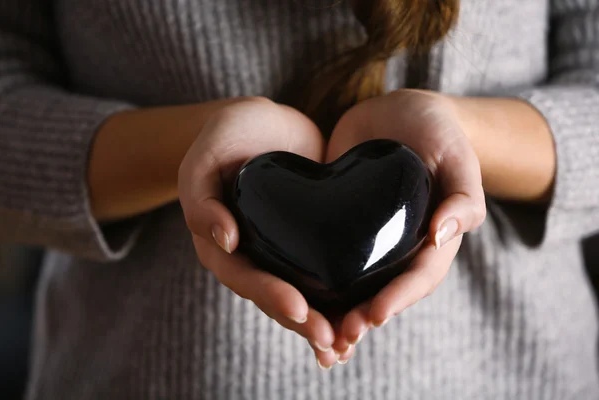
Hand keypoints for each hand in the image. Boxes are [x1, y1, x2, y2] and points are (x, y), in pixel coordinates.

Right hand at [178, 97, 342, 367]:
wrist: (265, 122)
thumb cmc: (228, 134)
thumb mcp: (205, 156)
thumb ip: (200, 196)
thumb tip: (224, 240)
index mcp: (221, 242)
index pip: (243, 277)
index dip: (269, 296)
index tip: (299, 310)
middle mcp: (251, 255)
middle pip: (274, 297)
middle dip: (302, 322)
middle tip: (332, 339)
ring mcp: (281, 251)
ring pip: (301, 295)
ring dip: (323, 322)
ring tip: (348, 344)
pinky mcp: (310, 242)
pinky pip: (323, 275)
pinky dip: (339, 300)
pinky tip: (361, 318)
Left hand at [326, 90, 486, 358]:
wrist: (396, 112)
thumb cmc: (435, 130)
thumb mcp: (455, 154)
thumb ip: (463, 192)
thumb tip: (444, 233)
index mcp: (431, 238)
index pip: (418, 277)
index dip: (398, 299)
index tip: (373, 316)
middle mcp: (399, 247)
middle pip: (383, 291)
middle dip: (361, 318)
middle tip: (337, 337)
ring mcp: (367, 239)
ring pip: (354, 285)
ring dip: (335, 313)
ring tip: (314, 336)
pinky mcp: (338, 224)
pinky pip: (326, 258)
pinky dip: (313, 283)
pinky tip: (289, 296)